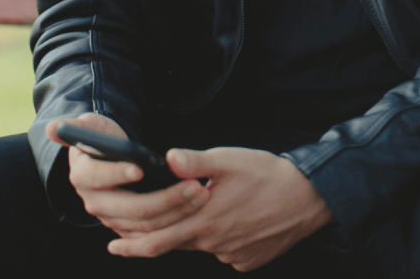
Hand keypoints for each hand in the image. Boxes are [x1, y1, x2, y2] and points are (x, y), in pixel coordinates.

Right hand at [44, 113, 210, 236]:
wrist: (109, 158)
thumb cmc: (103, 137)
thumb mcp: (93, 125)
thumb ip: (80, 125)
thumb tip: (54, 127)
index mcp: (83, 176)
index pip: (98, 177)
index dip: (117, 173)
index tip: (140, 168)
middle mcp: (94, 202)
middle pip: (130, 208)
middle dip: (164, 198)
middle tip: (192, 185)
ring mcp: (111, 218)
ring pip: (145, 224)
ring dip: (175, 211)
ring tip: (199, 193)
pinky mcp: (128, 228)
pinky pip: (151, 233)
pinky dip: (173, 223)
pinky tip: (193, 208)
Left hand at [106, 145, 332, 270]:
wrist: (308, 198)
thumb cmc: (268, 175)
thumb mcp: (229, 160)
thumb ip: (195, 161)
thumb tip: (166, 158)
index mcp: (204, 220)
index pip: (156, 239)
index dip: (130, 244)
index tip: (112, 245)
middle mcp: (213, 243)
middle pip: (170, 248)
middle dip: (142, 246)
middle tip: (121, 245)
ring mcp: (231, 254)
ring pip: (198, 246)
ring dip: (186, 234)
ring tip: (190, 216)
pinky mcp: (247, 259)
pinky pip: (223, 250)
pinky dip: (216, 237)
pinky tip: (228, 219)